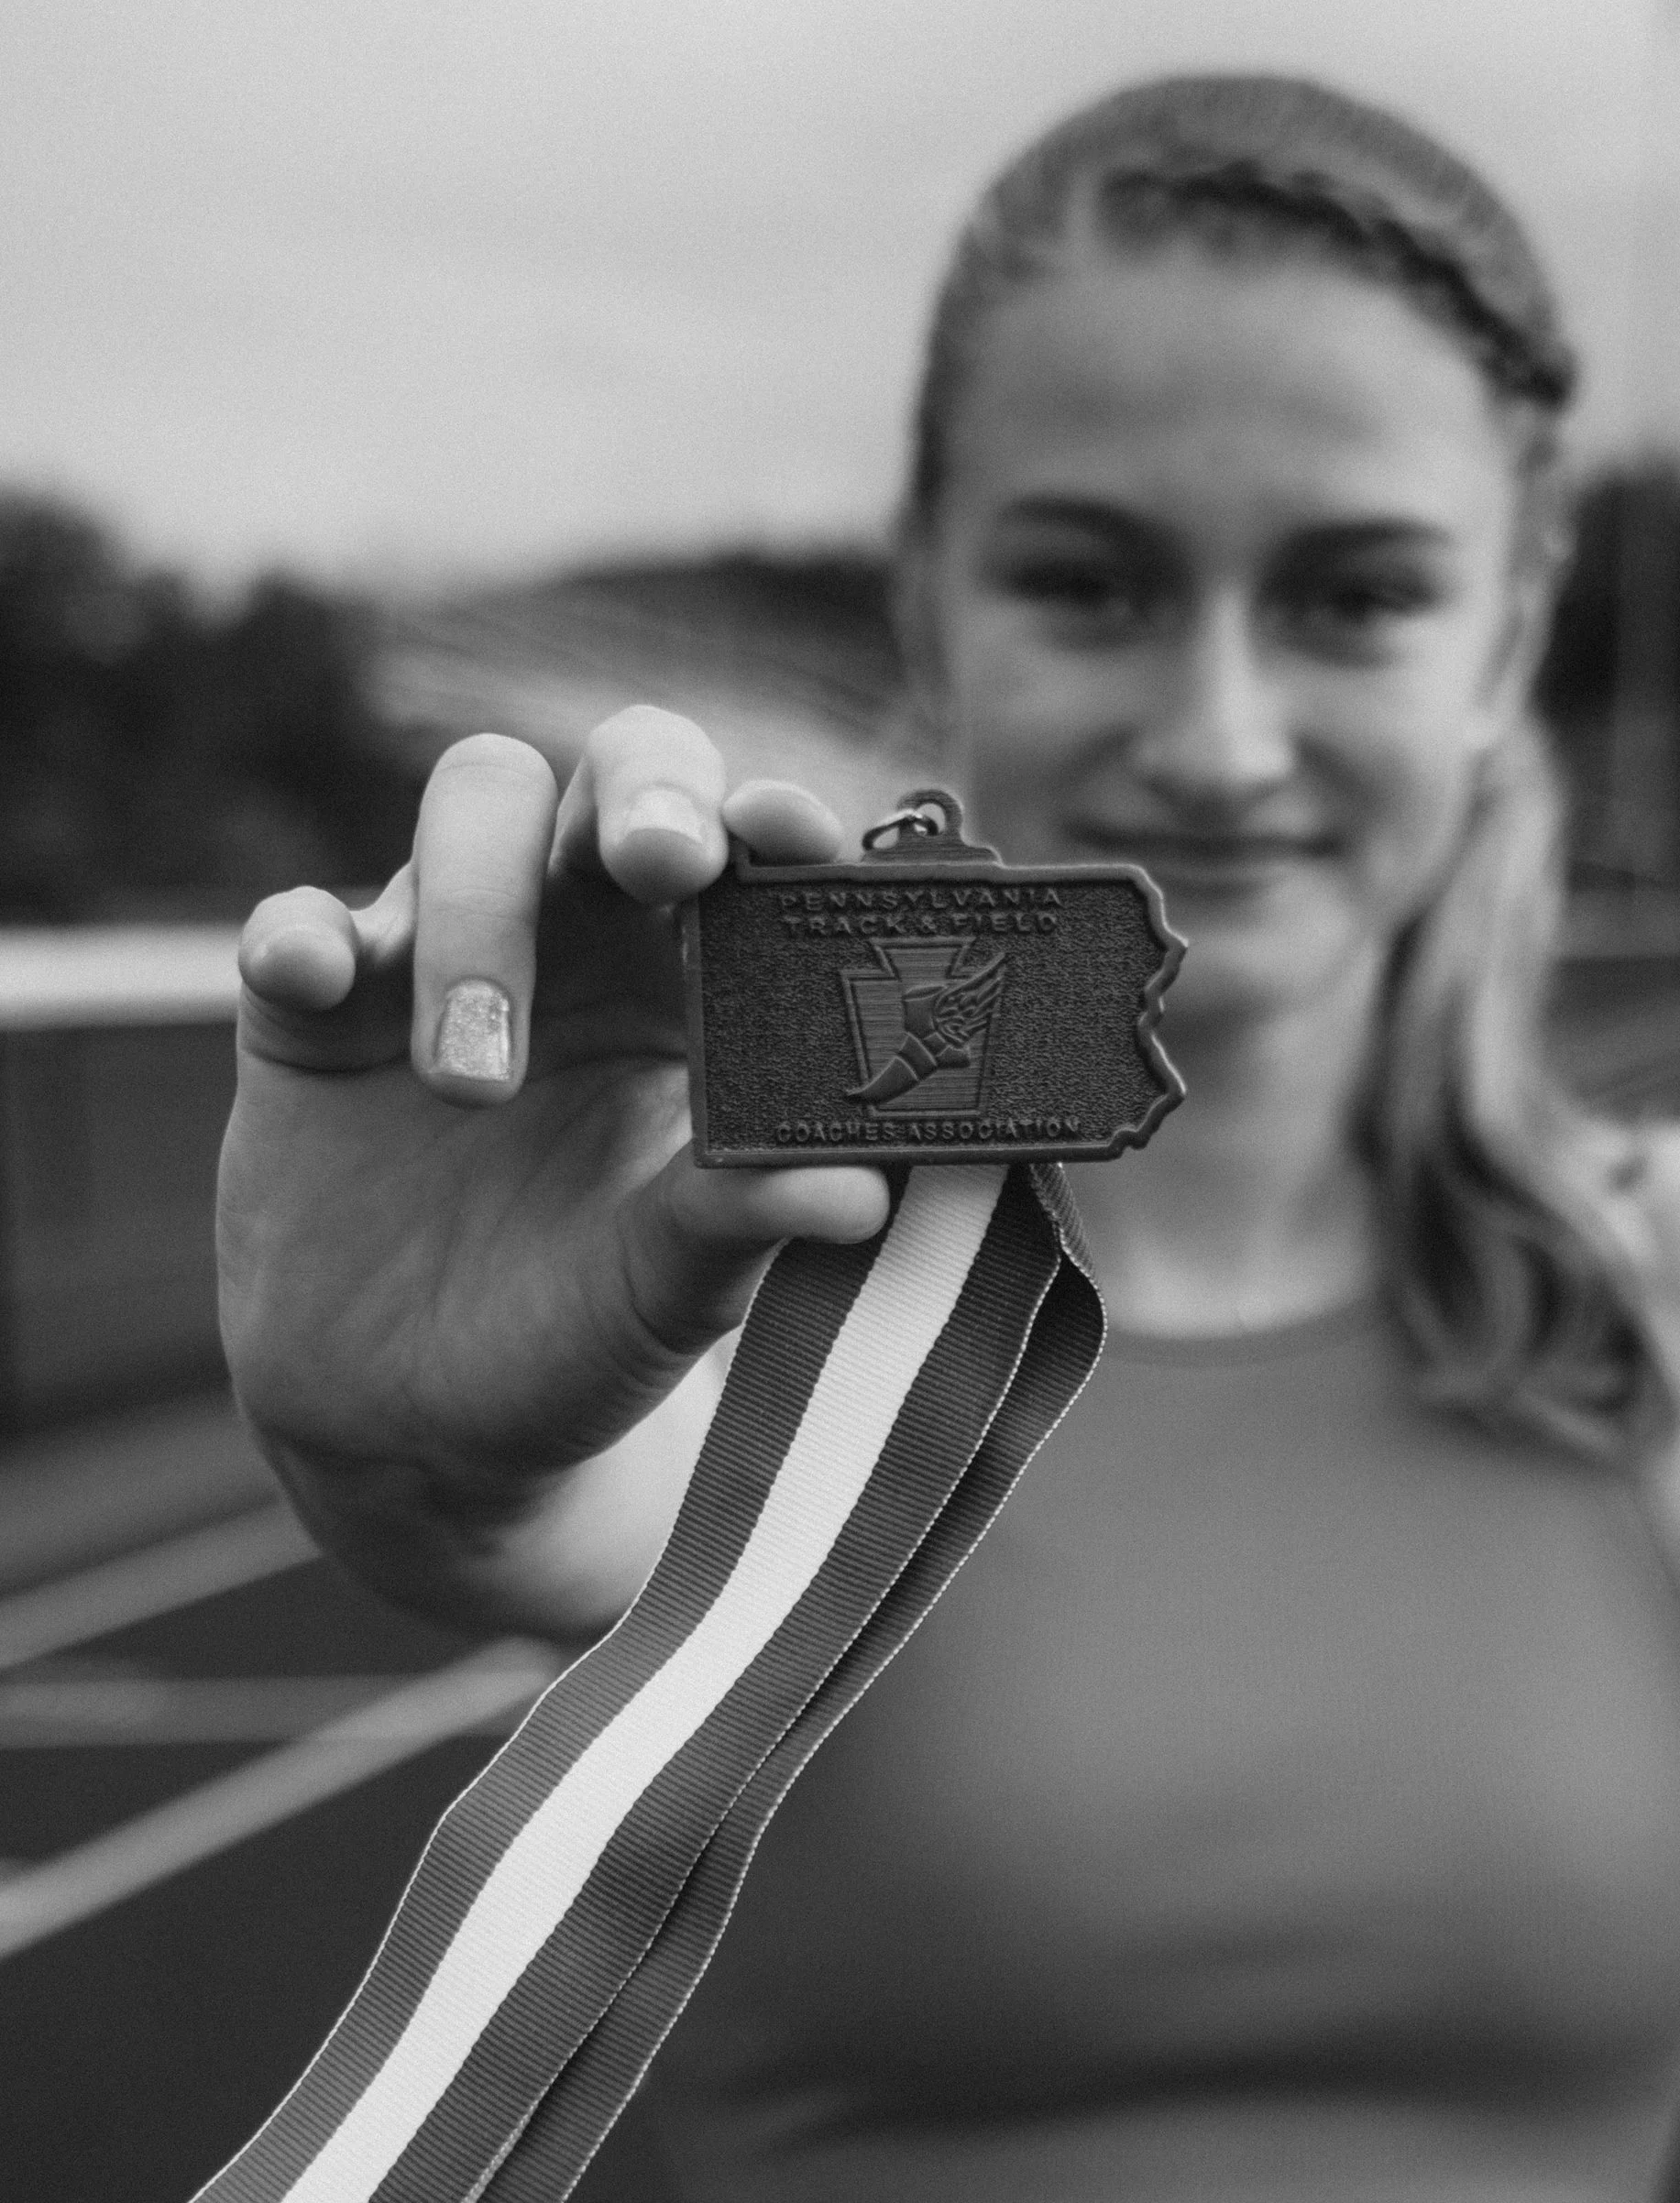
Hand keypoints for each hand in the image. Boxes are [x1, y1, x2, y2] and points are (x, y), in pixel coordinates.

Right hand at [219, 708, 889, 1556]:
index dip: (767, 819)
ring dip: (479, 917)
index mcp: (698, 987)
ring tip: (476, 1088)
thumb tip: (860, 1195)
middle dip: (640, 788)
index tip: (789, 833)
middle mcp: (583, 939)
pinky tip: (318, 979)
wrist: (422, 1430)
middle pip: (613, 772)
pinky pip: (295, 920)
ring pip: (471, 814)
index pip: (746, 850)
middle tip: (658, 861)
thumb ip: (749, 1221)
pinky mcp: (313, 1008)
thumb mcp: (674, 1291)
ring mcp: (442, 953)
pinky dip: (304, 931)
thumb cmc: (579, 1335)